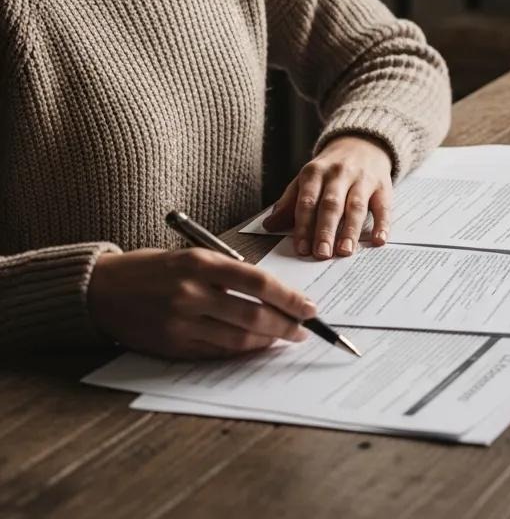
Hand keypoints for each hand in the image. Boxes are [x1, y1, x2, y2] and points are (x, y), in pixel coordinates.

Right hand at [87, 248, 316, 359]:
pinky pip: (215, 352)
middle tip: (303, 330)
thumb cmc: (153, 268)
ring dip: (266, 341)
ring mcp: (180, 323)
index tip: (309, 307)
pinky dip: (240, 351)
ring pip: (237, 338)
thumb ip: (229, 273)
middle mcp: (191, 293)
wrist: (101, 289)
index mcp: (201, 264)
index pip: (258, 282)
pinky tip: (254, 347)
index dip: (288, 297)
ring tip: (283, 338)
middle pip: (253, 314)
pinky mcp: (171, 346)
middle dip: (285, 324)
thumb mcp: (192, 256)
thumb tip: (272, 293)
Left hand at [262, 135, 393, 259]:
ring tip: (345, 252)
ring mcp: (362, 179)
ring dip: (350, 230)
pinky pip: (383, 206)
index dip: (303, 226)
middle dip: (325, 230)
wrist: (362, 144)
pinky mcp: (382, 185)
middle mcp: (338, 174)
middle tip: (321, 254)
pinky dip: (382, 224)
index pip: (307, 202)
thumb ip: (289, 202)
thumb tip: (269, 225)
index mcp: (314, 173)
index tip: (301, 249)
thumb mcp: (307, 179)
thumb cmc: (330, 170)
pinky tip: (379, 240)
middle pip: (331, 204)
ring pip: (356, 206)